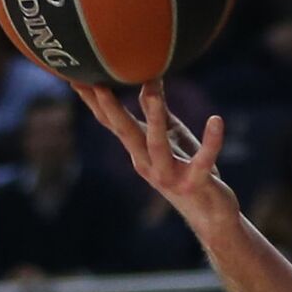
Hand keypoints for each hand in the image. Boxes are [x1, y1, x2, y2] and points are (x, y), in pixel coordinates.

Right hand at [75, 81, 238, 234]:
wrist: (210, 216)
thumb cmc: (188, 170)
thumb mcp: (170, 138)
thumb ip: (157, 112)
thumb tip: (147, 80)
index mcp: (139, 151)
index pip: (111, 123)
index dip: (93, 101)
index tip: (75, 76)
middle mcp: (147, 164)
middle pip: (125, 133)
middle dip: (110, 109)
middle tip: (97, 83)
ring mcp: (169, 176)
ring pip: (157, 146)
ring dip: (153, 119)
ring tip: (151, 92)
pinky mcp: (195, 183)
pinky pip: (203, 161)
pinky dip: (211, 142)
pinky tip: (216, 120)